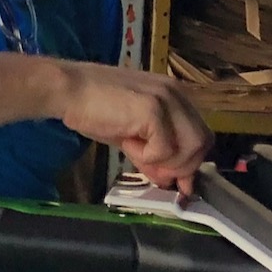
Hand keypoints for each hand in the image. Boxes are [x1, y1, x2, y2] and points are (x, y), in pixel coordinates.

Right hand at [50, 63, 212, 192]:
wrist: (67, 90)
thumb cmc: (92, 108)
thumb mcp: (130, 135)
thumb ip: (153, 154)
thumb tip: (168, 181)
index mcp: (176, 95)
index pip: (200, 134)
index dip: (190, 162)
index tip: (176, 181)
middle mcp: (177, 94)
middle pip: (203, 141)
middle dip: (183, 166)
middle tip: (157, 174)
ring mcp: (167, 100)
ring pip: (192, 147)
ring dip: (167, 162)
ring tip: (137, 153)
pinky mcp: (153, 109)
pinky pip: (164, 149)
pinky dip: (147, 156)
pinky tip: (127, 144)